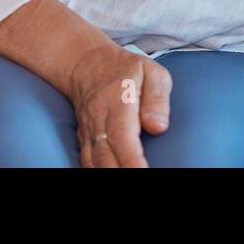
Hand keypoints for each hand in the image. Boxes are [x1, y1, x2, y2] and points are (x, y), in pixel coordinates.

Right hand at [59, 41, 171, 168]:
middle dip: (122, 172)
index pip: (122, 136)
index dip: (132, 159)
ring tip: (129, 179)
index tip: (143, 171)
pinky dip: (95, 172)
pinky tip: (109, 175)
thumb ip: (158, 99)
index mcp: (118, 101)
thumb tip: (158, 127)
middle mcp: (99, 119)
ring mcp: (89, 131)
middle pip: (106, 155)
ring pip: (94, 161)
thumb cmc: (126, 69)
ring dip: (109, 174)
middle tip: (140, 180)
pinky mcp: (84, 139)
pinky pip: (86, 161)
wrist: (87, 63)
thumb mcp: (151, 72)